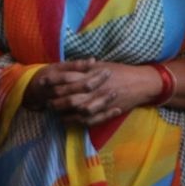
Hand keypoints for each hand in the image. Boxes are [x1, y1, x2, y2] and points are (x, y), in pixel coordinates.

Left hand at [31, 60, 160, 127]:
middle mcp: (95, 88)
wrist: (141, 83)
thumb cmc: (121, 71)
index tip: (43, 83)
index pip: (68, 78)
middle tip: (46, 101)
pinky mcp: (106, 111)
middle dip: (56, 100)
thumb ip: (85, 67)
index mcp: (93, 74)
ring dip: (64, 112)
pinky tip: (67, 120)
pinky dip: (76, 121)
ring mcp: (101, 101)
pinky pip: (88, 119)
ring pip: (78, 109)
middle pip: (70, 96)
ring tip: (54, 112)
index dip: (54, 81)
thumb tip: (69, 64)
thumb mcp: (102, 65)